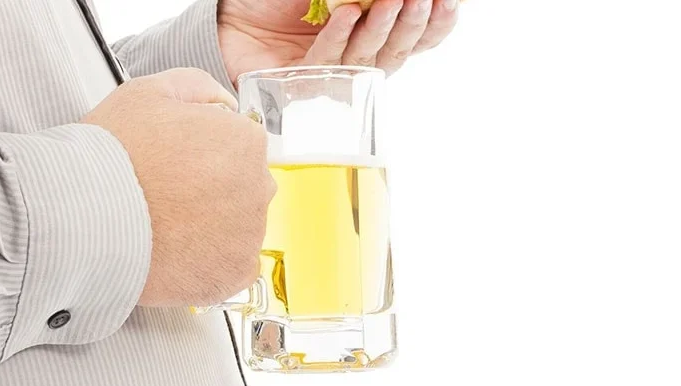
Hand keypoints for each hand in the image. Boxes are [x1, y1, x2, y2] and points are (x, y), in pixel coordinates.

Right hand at [82, 68, 274, 307]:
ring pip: (238, 228)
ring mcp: (247, 235)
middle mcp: (257, 188)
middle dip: (213, 189)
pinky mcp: (232, 275)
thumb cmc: (112, 155)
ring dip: (211, 226)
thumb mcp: (149, 91)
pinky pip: (232, 267)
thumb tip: (225, 107)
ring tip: (166, 225)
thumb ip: (198, 88)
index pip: (239, 145)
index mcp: (244, 141)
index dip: (203, 152)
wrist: (83, 217)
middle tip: (168, 195)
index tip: (176, 164)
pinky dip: (209, 263)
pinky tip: (177, 250)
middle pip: (243, 186)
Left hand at [218, 0, 459, 83]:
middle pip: (398, 51)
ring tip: (392, 0)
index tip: (449, 2)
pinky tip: (348, 14)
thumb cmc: (278, 2)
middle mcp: (357, 58)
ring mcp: (330, 74)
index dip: (437, 23)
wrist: (231, 18)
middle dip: (415, 24)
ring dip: (383, 28)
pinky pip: (325, 61)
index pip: (418, 37)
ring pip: (367, 60)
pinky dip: (338, 36)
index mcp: (373, 36)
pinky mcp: (300, 83)